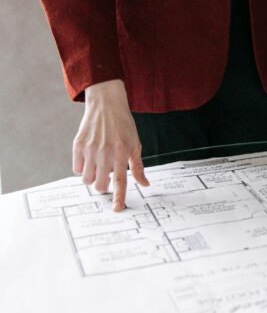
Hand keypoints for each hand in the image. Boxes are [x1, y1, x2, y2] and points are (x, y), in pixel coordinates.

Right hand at [73, 79, 148, 211]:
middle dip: (103, 186)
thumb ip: (138, 166)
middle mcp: (105, 153)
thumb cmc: (123, 124)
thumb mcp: (135, 144)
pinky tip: (89, 159)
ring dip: (92, 178)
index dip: (118, 198)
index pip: (120, 182)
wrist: (106, 103)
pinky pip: (76, 169)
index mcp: (121, 153)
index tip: (117, 209)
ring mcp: (90, 149)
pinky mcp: (78, 145)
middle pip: (100, 185)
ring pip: (86, 179)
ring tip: (98, 166)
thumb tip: (145, 184)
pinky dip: (82, 169)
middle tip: (106, 176)